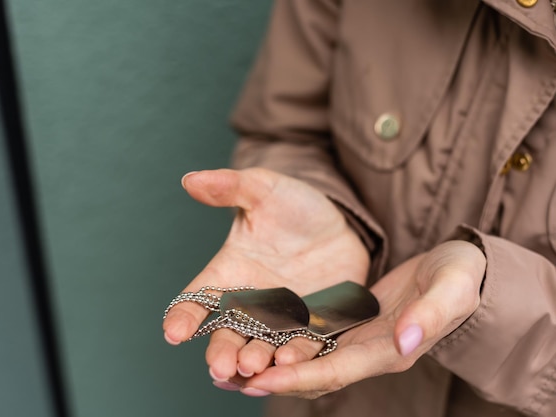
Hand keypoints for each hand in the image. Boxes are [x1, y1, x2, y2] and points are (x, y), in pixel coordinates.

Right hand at [162, 168, 370, 381]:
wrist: (337, 223)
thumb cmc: (292, 206)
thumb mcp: (262, 190)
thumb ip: (230, 187)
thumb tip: (191, 179)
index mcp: (229, 272)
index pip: (198, 297)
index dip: (183, 315)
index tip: (173, 332)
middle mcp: (251, 301)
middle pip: (227, 333)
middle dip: (221, 351)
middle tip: (219, 367)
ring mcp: (283, 317)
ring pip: (263, 346)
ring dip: (255, 359)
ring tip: (252, 366)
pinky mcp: (315, 324)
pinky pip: (304, 345)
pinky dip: (295, 357)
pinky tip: (290, 364)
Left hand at [236, 240, 485, 397]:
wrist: (462, 269)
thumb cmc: (460, 276)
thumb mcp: (451, 287)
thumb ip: (429, 314)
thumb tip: (403, 342)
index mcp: (388, 350)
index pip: (334, 371)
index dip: (296, 379)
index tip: (259, 379)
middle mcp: (366, 351)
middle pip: (309, 373)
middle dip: (268, 377)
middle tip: (223, 375)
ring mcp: (355, 339)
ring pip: (303, 358)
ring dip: (266, 363)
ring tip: (224, 362)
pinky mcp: (347, 321)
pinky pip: (308, 337)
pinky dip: (280, 341)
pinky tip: (253, 334)